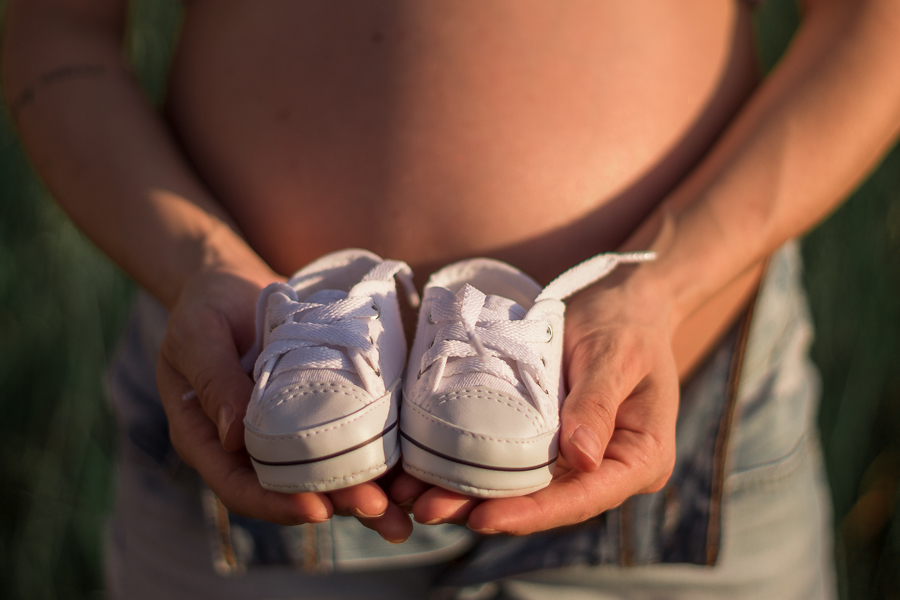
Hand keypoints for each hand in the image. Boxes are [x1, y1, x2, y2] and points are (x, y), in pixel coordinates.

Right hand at [156, 264, 412, 542]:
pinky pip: (346, 437)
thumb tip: (235, 435)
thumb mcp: (198, 336)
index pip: (239, 487)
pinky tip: (408, 467)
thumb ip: (214, 380)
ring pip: (325, 473)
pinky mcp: (319, 408)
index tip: (315, 509)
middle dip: (336, 504)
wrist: (233, 284)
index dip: (275, 503)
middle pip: (291, 490)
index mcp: (209, 440)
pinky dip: (376, 454)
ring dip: (364, 491)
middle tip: (378, 511)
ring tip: (402, 507)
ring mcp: (287, 431)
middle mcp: (250, 447)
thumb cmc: (205, 308)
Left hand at [391, 273, 678, 534]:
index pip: (583, 498)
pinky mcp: (551, 442)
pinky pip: (513, 461)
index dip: (531, 514)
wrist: (620, 299)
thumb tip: (581, 458)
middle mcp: (609, 469)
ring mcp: (578, 459)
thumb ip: (597, 403)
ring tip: (417, 497)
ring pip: (523, 489)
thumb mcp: (615, 355)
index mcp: (641, 459)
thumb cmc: (625, 322)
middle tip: (428, 510)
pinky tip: (431, 470)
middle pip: (545, 502)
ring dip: (470, 495)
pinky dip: (474, 466)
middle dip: (487, 510)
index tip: (484, 520)